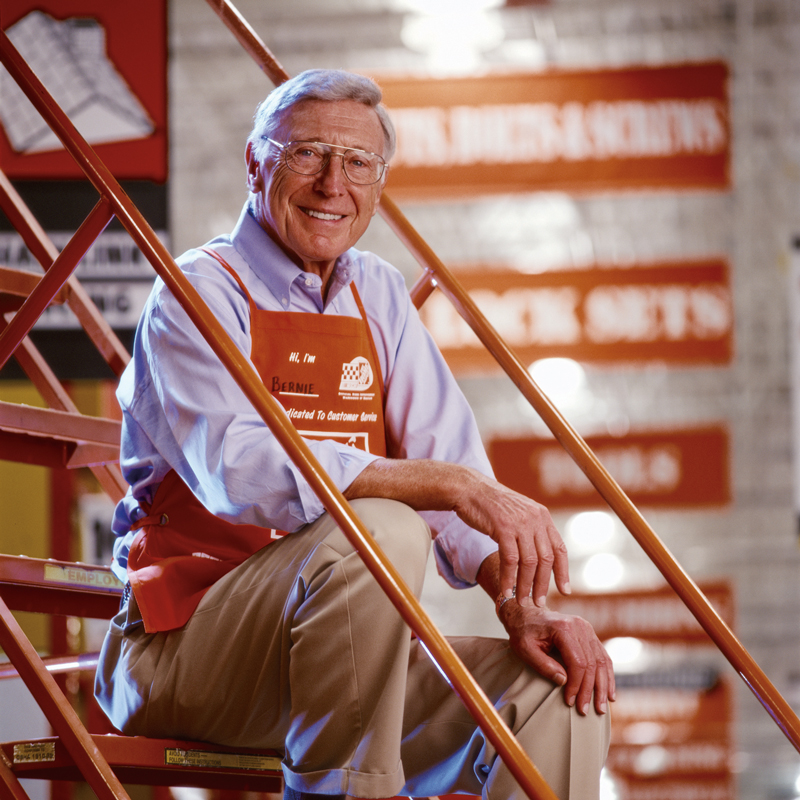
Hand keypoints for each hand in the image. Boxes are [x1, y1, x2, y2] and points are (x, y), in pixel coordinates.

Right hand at [454, 472, 569, 606]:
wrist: (469, 489)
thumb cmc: (490, 504)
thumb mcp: (518, 513)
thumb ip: (530, 530)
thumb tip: (537, 557)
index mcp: (542, 516)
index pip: (559, 548)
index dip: (563, 572)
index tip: (565, 590)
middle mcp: (535, 519)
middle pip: (546, 559)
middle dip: (543, 584)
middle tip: (539, 602)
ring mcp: (520, 523)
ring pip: (529, 562)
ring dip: (526, 585)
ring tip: (521, 600)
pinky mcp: (504, 528)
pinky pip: (510, 560)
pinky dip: (509, 578)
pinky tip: (506, 590)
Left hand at [500, 601, 614, 714]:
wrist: (526, 614)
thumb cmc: (523, 632)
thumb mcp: (525, 649)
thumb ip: (543, 665)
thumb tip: (563, 681)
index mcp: (564, 628)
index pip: (577, 662)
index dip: (576, 685)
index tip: (570, 702)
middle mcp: (579, 626)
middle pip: (591, 663)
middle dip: (590, 690)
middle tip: (586, 711)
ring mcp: (586, 629)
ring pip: (601, 661)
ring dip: (603, 686)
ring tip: (601, 708)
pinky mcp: (589, 634)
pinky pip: (602, 657)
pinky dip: (607, 676)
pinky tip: (609, 692)